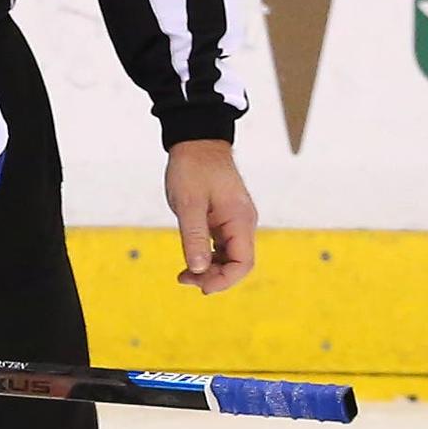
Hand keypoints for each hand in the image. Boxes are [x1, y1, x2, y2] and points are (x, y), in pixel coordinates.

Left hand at [164, 139, 257, 291]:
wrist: (196, 142)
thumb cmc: (193, 168)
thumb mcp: (188, 204)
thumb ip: (194, 237)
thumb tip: (199, 269)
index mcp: (240, 219)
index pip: (244, 262)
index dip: (225, 280)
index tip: (201, 286)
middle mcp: (242, 222)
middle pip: (238, 263)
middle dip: (215, 277)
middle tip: (185, 279)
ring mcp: (234, 221)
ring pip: (229, 256)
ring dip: (210, 269)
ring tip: (184, 275)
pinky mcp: (224, 219)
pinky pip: (221, 246)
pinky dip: (207, 257)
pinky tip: (190, 262)